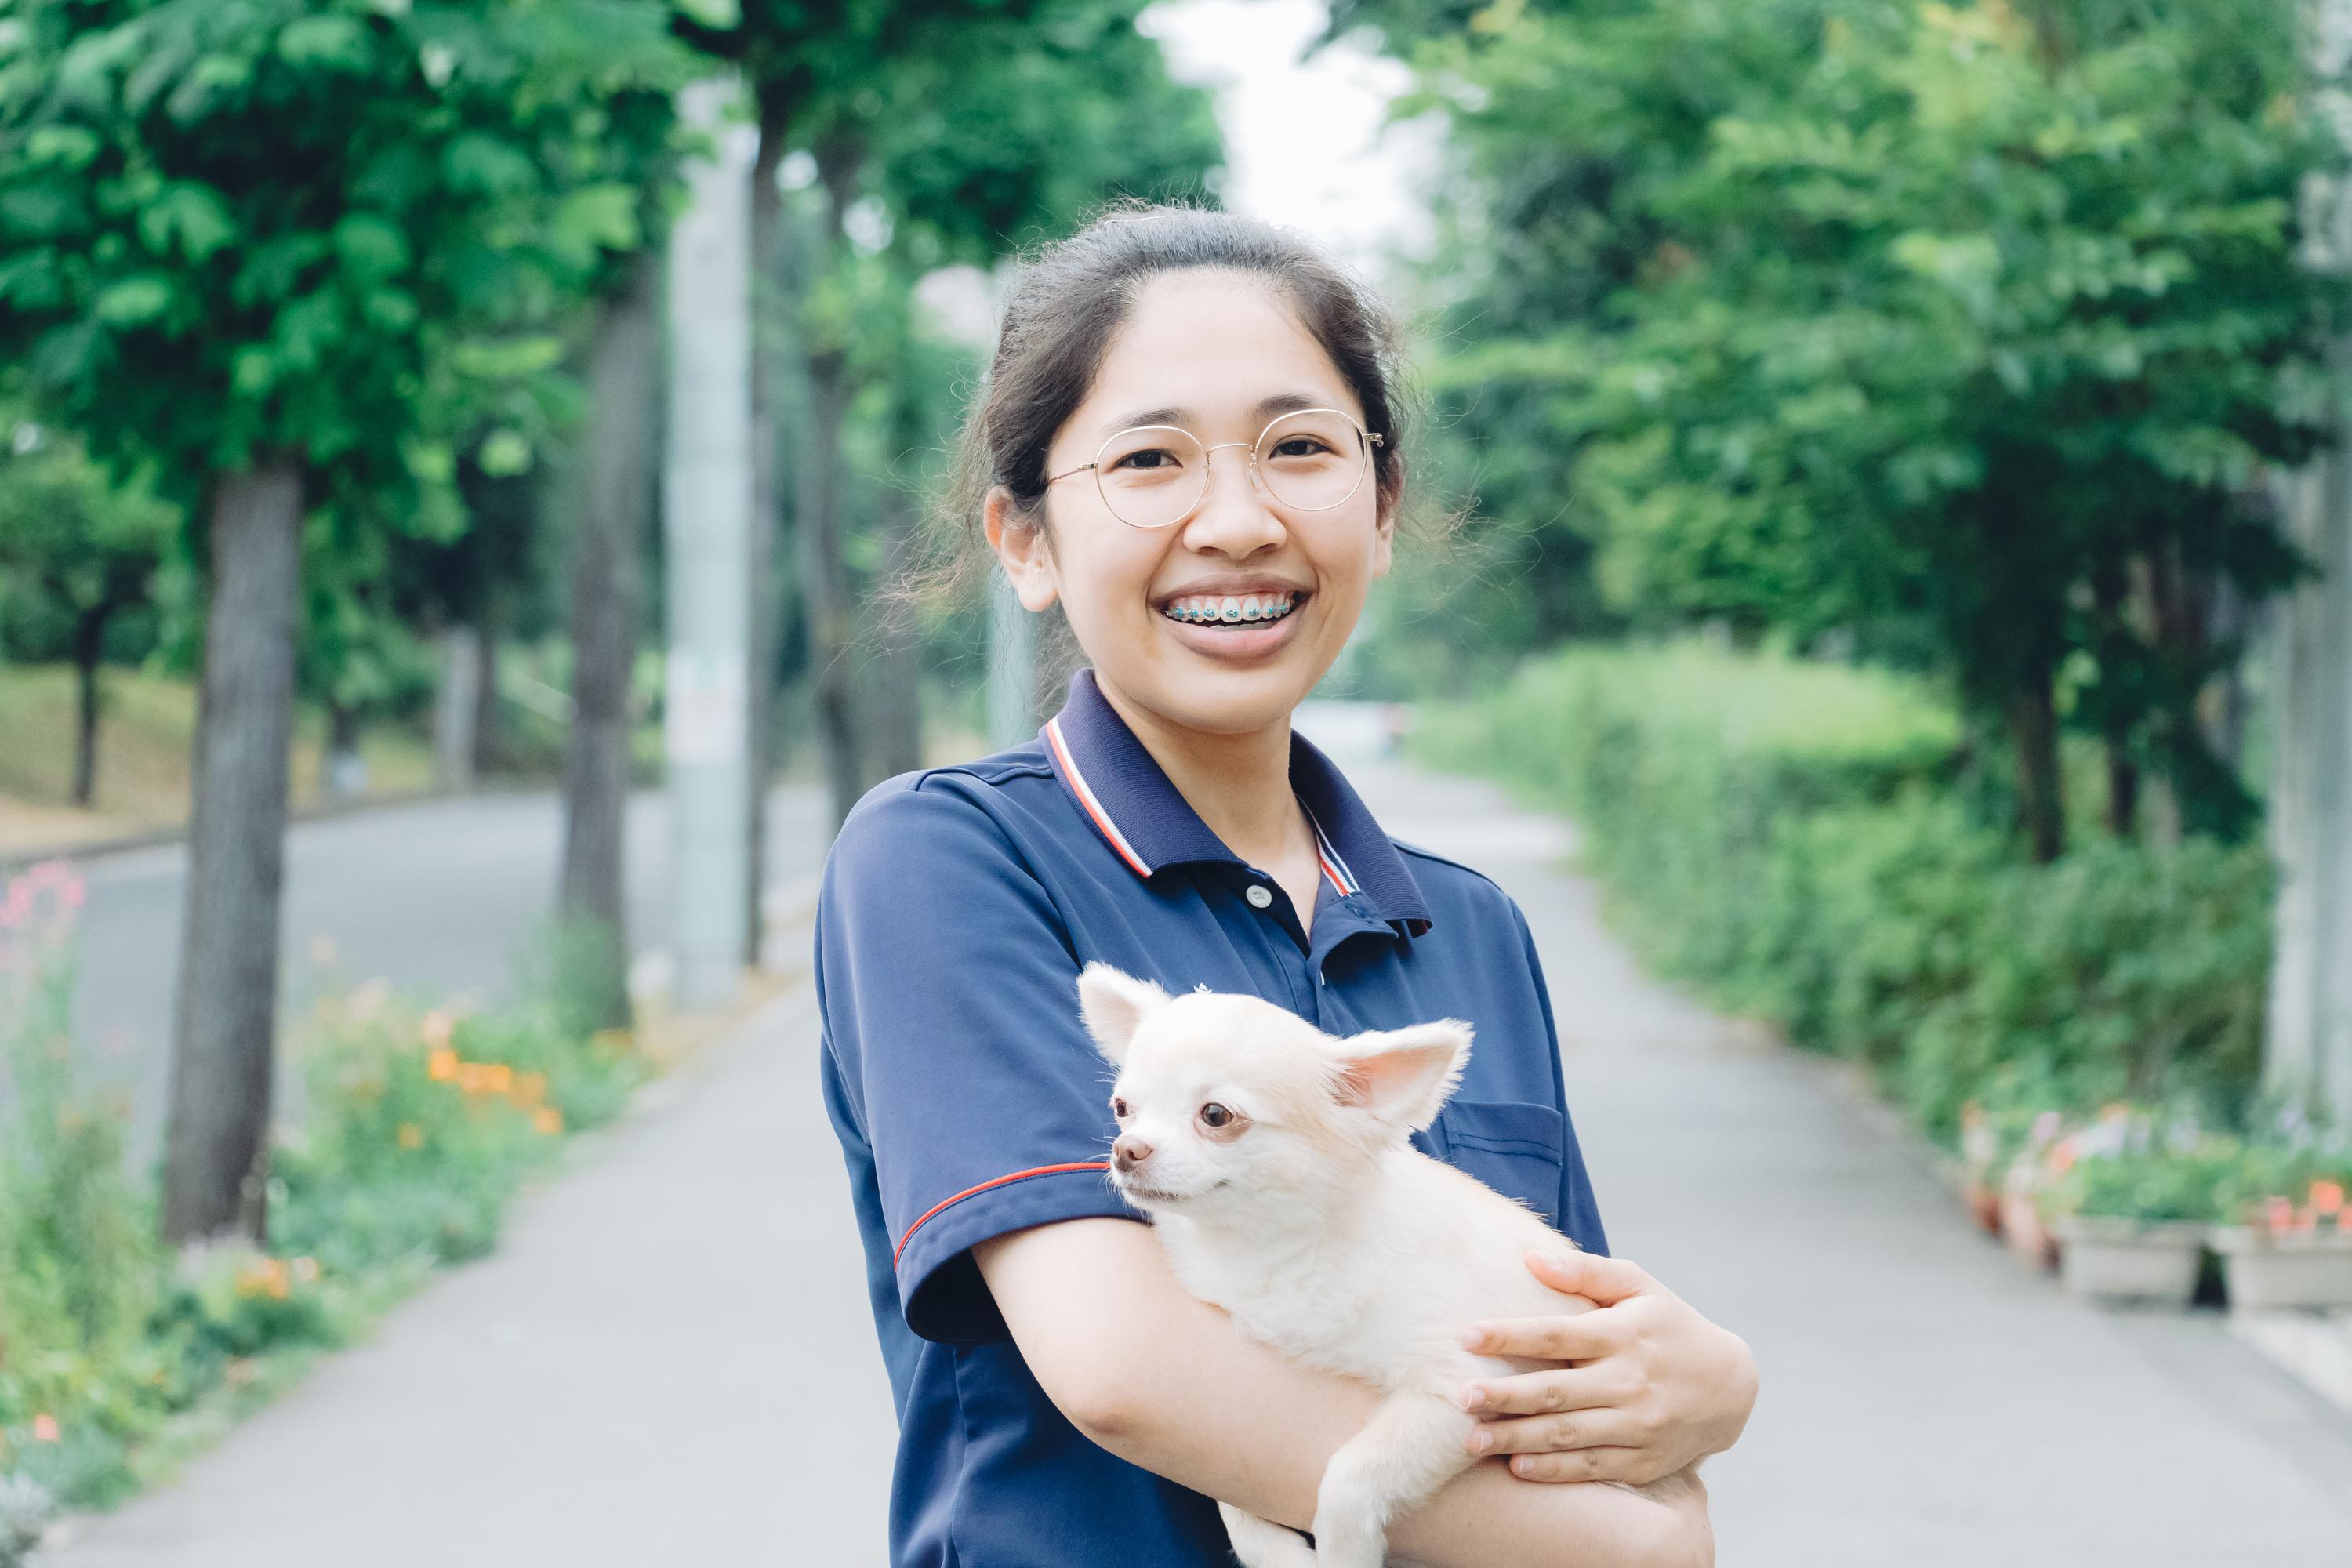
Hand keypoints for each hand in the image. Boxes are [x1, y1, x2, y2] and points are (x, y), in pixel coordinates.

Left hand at [1454, 1248, 1755, 1486]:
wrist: (1730, 1387)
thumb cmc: (1671, 1327)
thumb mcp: (1639, 1286)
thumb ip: (1584, 1272)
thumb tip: (1529, 1257)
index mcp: (1624, 1334)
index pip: (1557, 1334)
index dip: (1509, 1336)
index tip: (1466, 1336)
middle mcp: (1630, 1381)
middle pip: (1556, 1390)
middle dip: (1504, 1396)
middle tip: (1460, 1397)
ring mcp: (1637, 1425)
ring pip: (1567, 1434)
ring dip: (1516, 1438)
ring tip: (1471, 1439)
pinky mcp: (1643, 1460)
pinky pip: (1590, 1466)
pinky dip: (1553, 1469)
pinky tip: (1516, 1465)